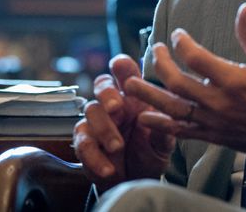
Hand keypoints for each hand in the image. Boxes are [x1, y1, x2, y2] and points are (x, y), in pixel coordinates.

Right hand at [73, 55, 175, 189]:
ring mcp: (98, 122)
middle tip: (116, 107)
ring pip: (91, 111)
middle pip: (102, 84)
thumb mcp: (163, 144)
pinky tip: (108, 168)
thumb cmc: (151, 152)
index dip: (122, 66)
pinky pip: (82, 142)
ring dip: (104, 129)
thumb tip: (162, 121)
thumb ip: (162, 133)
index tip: (120, 65)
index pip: (126, 72)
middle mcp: (115, 105)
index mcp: (135, 97)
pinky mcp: (86, 143)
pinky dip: (94, 156)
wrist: (136, 180)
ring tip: (117, 147)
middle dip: (107, 93)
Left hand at [125, 2, 245, 162]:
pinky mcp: (213, 135)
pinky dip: (161, 124)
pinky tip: (145, 116)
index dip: (182, 44)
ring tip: (128, 84)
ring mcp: (213, 121)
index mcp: (234, 80)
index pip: (197, 58)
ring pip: (172, 108)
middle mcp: (219, 102)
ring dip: (148, 95)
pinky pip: (181, 131)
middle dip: (161, 64)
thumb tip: (243, 8)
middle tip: (155, 50)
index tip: (178, 36)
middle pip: (177, 83)